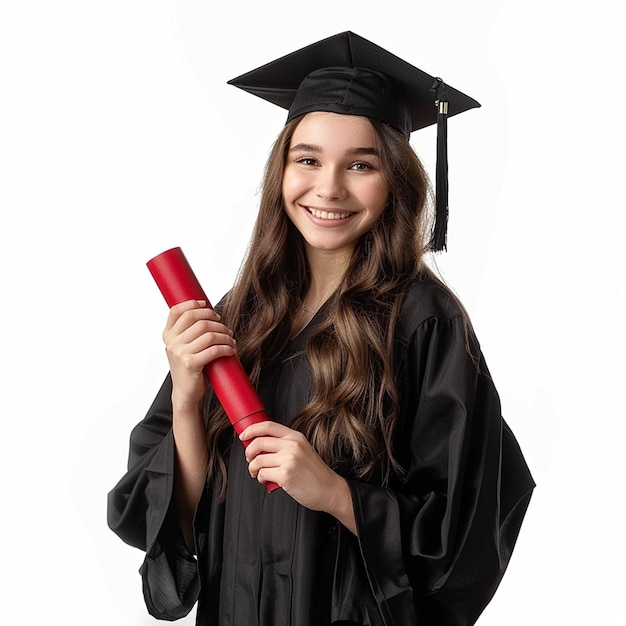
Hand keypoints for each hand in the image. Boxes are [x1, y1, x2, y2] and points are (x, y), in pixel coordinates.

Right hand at [163, 300, 235, 408]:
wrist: (186, 393)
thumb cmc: (189, 368)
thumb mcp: (182, 347)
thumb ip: (187, 332)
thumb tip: (207, 313)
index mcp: (168, 335)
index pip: (177, 311)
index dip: (194, 304)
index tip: (208, 306)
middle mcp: (172, 343)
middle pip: (199, 321)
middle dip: (217, 322)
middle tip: (226, 328)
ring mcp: (180, 353)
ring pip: (209, 335)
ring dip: (225, 336)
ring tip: (230, 341)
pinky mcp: (191, 364)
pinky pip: (214, 350)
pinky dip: (226, 348)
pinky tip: (230, 350)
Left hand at [240, 421, 356, 532]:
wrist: (330, 489)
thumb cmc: (315, 473)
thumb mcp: (303, 450)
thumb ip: (285, 444)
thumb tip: (260, 444)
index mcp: (295, 437)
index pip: (267, 426)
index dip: (251, 429)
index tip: (244, 435)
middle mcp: (292, 445)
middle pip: (259, 442)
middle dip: (248, 452)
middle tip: (250, 459)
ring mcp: (289, 460)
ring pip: (258, 460)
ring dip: (253, 469)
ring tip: (258, 473)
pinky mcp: (286, 475)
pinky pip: (262, 474)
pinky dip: (261, 478)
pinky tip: (266, 480)